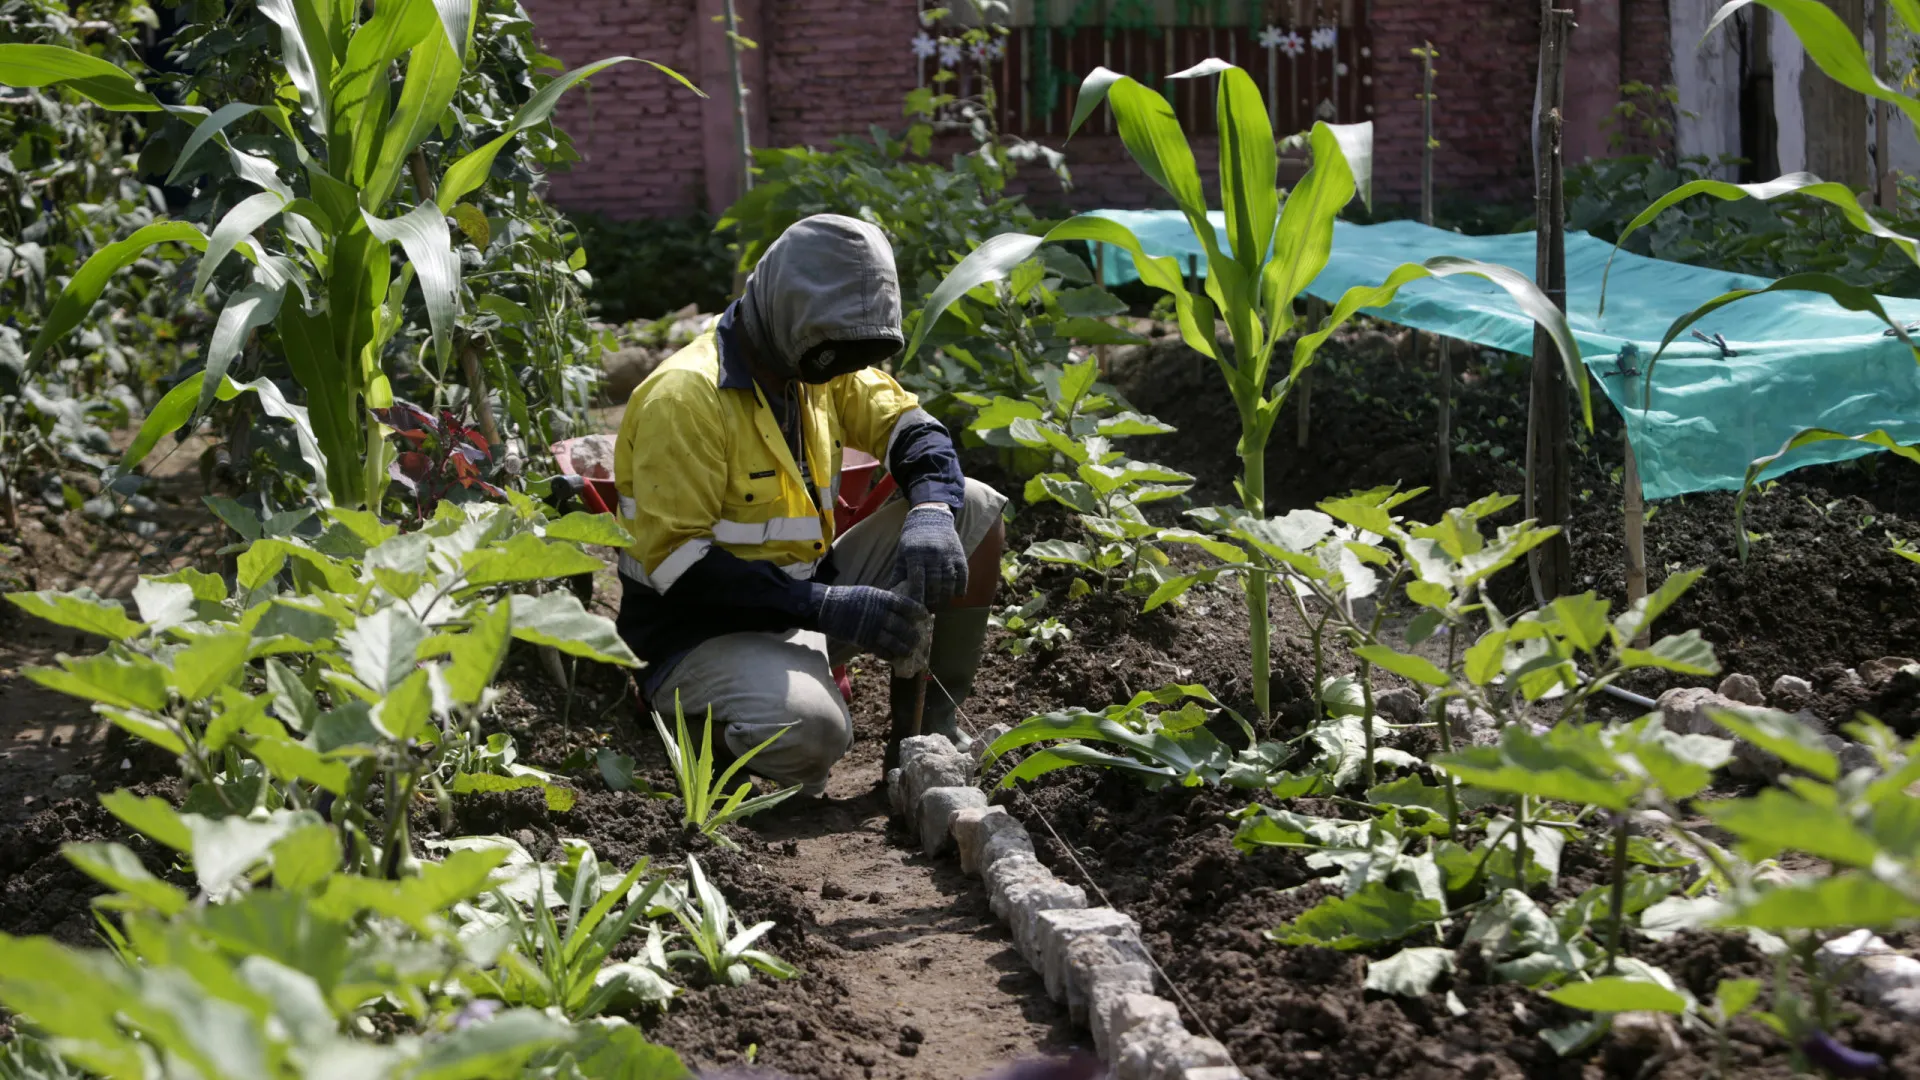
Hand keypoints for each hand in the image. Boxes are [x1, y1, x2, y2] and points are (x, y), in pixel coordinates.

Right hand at [813, 585, 927, 658]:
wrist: (828, 607)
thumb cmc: (850, 598)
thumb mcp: (871, 593)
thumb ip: (885, 601)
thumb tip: (901, 609)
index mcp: (883, 599)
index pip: (907, 606)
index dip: (919, 612)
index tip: (926, 617)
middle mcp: (881, 614)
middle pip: (904, 627)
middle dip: (914, 636)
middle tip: (919, 640)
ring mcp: (873, 629)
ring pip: (895, 642)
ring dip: (904, 649)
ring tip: (910, 652)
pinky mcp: (864, 641)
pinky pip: (881, 651)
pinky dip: (889, 655)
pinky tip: (894, 657)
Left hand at [896, 504, 967, 606]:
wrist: (931, 516)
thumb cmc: (912, 538)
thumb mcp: (902, 554)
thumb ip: (898, 574)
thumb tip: (888, 593)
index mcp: (915, 555)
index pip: (917, 581)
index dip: (917, 597)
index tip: (916, 608)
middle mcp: (932, 555)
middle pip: (934, 584)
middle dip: (932, 600)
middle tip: (930, 610)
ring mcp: (947, 555)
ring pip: (949, 581)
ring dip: (946, 596)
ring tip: (942, 604)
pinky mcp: (959, 554)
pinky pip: (963, 574)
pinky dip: (961, 586)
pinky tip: (958, 595)